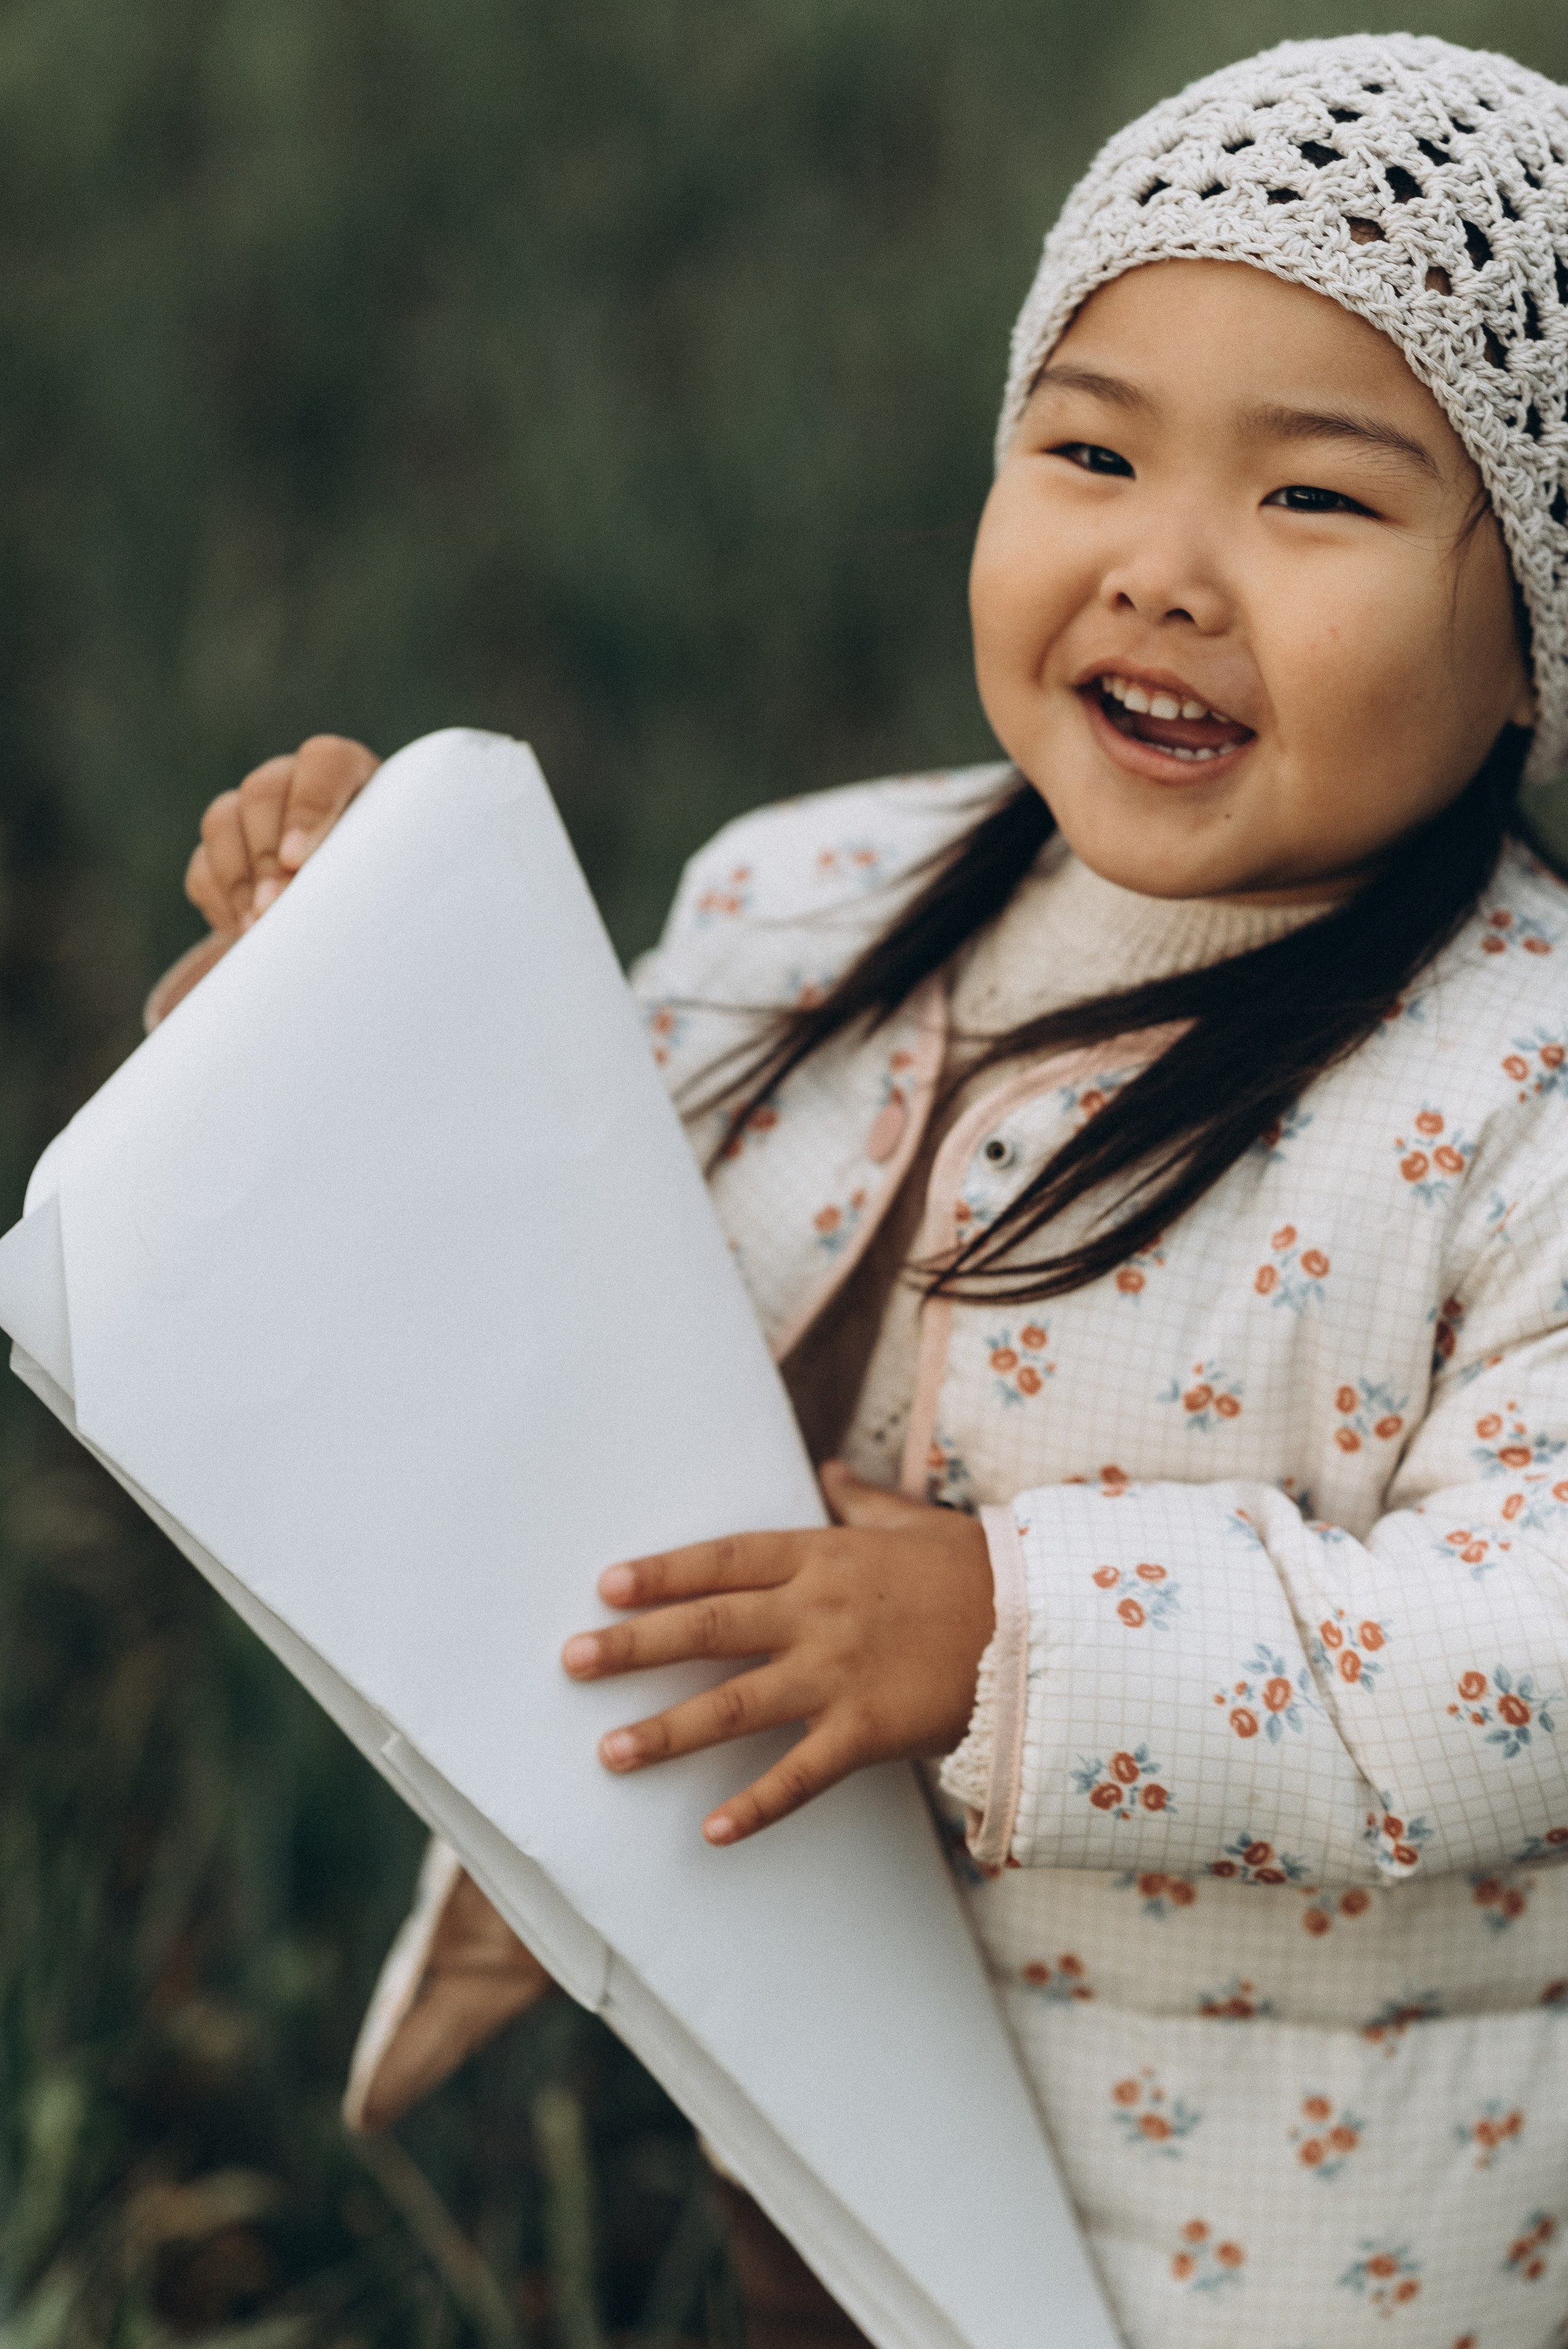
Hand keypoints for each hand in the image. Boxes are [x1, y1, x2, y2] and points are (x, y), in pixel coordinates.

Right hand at [185, 734, 379, 936]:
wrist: (356, 921)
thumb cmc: (391, 894)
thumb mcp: (395, 876)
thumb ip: (375, 869)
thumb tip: (331, 891)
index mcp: (352, 775)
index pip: (325, 762)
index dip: (309, 806)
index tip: (298, 860)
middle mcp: (297, 782)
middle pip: (263, 791)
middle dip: (265, 856)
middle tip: (274, 905)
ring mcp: (255, 813)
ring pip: (222, 821)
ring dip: (237, 879)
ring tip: (256, 928)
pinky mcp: (224, 851)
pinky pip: (202, 866)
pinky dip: (219, 900)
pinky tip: (242, 931)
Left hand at [560, 1460, 993, 1846]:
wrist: (1043, 1623)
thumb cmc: (977, 1570)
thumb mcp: (914, 1522)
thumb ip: (862, 1503)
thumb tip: (831, 1470)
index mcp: (824, 1557)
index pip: (724, 1561)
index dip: (663, 1574)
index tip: (606, 1586)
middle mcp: (819, 1611)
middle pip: (708, 1628)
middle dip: (633, 1647)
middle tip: (572, 1662)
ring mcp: (840, 1672)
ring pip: (734, 1703)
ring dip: (668, 1730)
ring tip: (611, 1752)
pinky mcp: (869, 1728)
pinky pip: (801, 1773)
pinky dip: (756, 1804)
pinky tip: (711, 1830)